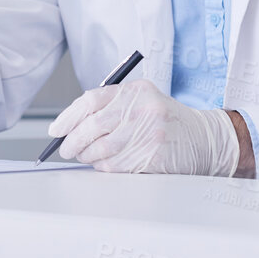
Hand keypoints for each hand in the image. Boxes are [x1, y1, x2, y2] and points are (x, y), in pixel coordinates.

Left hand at [48, 82, 240, 174]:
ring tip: (87, 156)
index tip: (56, 130)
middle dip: (73, 142)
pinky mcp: (152, 156)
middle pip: (92, 127)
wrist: (202, 139)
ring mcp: (148, 134)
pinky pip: (115, 166)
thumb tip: (69, 126)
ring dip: (87, 157)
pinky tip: (107, 163)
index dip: (67, 117)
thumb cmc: (166, 120)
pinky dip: (104, 167)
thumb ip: (110, 106)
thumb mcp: (142, 101)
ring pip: (100, 150)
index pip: (90, 101)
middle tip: (66, 149)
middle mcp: (142, 109)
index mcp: (136, 90)